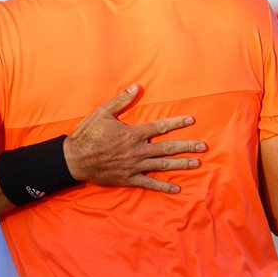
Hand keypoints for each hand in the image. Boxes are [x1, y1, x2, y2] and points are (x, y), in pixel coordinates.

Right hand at [64, 84, 206, 193]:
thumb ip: (121, 100)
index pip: (160, 127)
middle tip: (203, 147)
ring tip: (196, 163)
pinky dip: (163, 187)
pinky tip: (176, 189)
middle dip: (186, 147)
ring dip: (181, 165)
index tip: (191, 121)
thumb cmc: (87, 134)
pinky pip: (149, 183)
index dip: (176, 123)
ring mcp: (134, 166)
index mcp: (133, 134)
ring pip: (162, 165)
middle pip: (167, 148)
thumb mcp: (102, 113)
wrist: (74, 159)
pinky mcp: (128, 179)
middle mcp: (137, 151)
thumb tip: (137, 86)